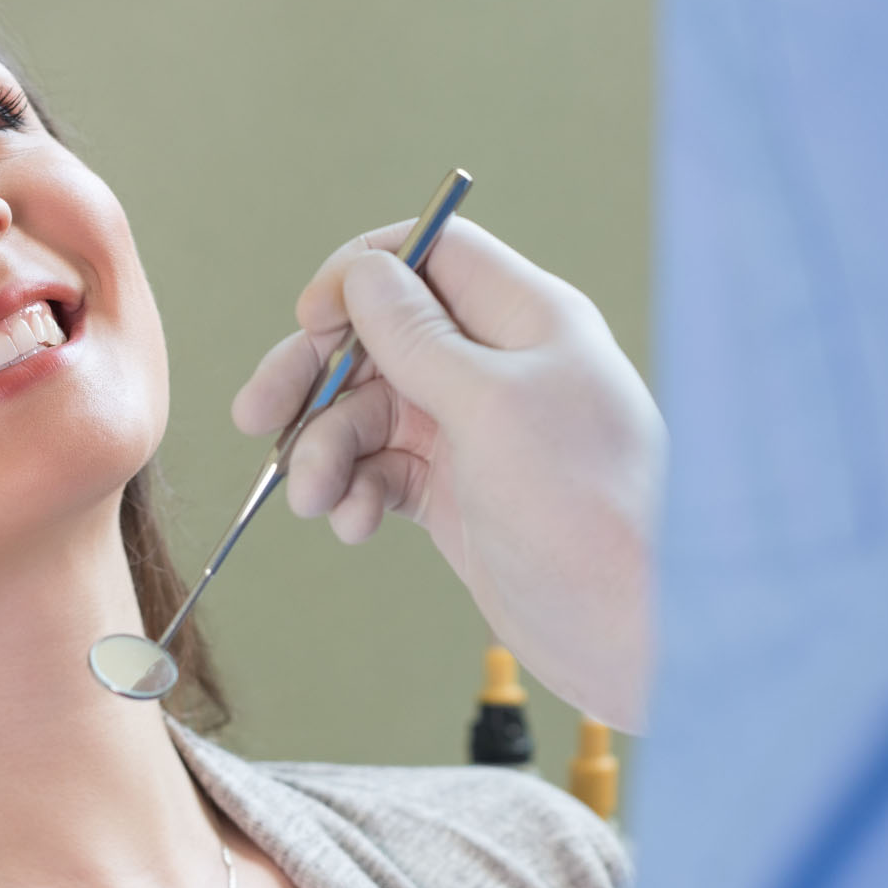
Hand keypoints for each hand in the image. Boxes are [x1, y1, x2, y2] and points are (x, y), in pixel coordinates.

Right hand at [231, 215, 662, 729]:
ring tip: (315, 500)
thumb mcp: (491, 407)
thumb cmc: (587, 508)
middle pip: (378, 337)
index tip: (311, 319)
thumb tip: (363, 275)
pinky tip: (355, 524)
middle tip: (257, 416)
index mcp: (524, 319)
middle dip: (314, 376)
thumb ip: (417, 337)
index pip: (428, 255)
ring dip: (326, 451)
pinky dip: (355, 492)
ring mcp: (473, 430)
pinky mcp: (455, 491)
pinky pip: (379, 470)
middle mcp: (496, 365)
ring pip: (367, 412)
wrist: (630, 632)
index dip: (360, 277)